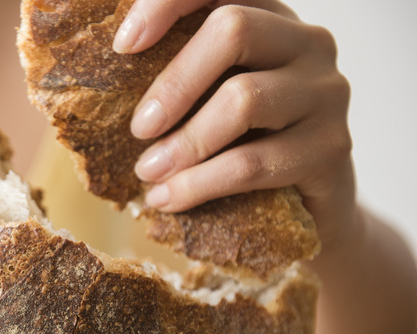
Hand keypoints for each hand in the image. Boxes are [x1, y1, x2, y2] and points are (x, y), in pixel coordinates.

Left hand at [116, 0, 354, 247]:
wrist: (306, 207)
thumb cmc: (242, 143)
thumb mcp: (210, 100)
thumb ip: (180, 75)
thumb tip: (108, 69)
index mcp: (269, 17)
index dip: (168, 3)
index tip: (123, 45)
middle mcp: (307, 42)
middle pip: (233, 29)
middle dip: (174, 82)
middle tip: (139, 128)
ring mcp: (327, 92)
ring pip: (243, 99)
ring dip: (183, 144)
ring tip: (147, 173)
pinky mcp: (331, 147)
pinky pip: (253, 162)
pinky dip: (199, 183)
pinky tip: (169, 198)